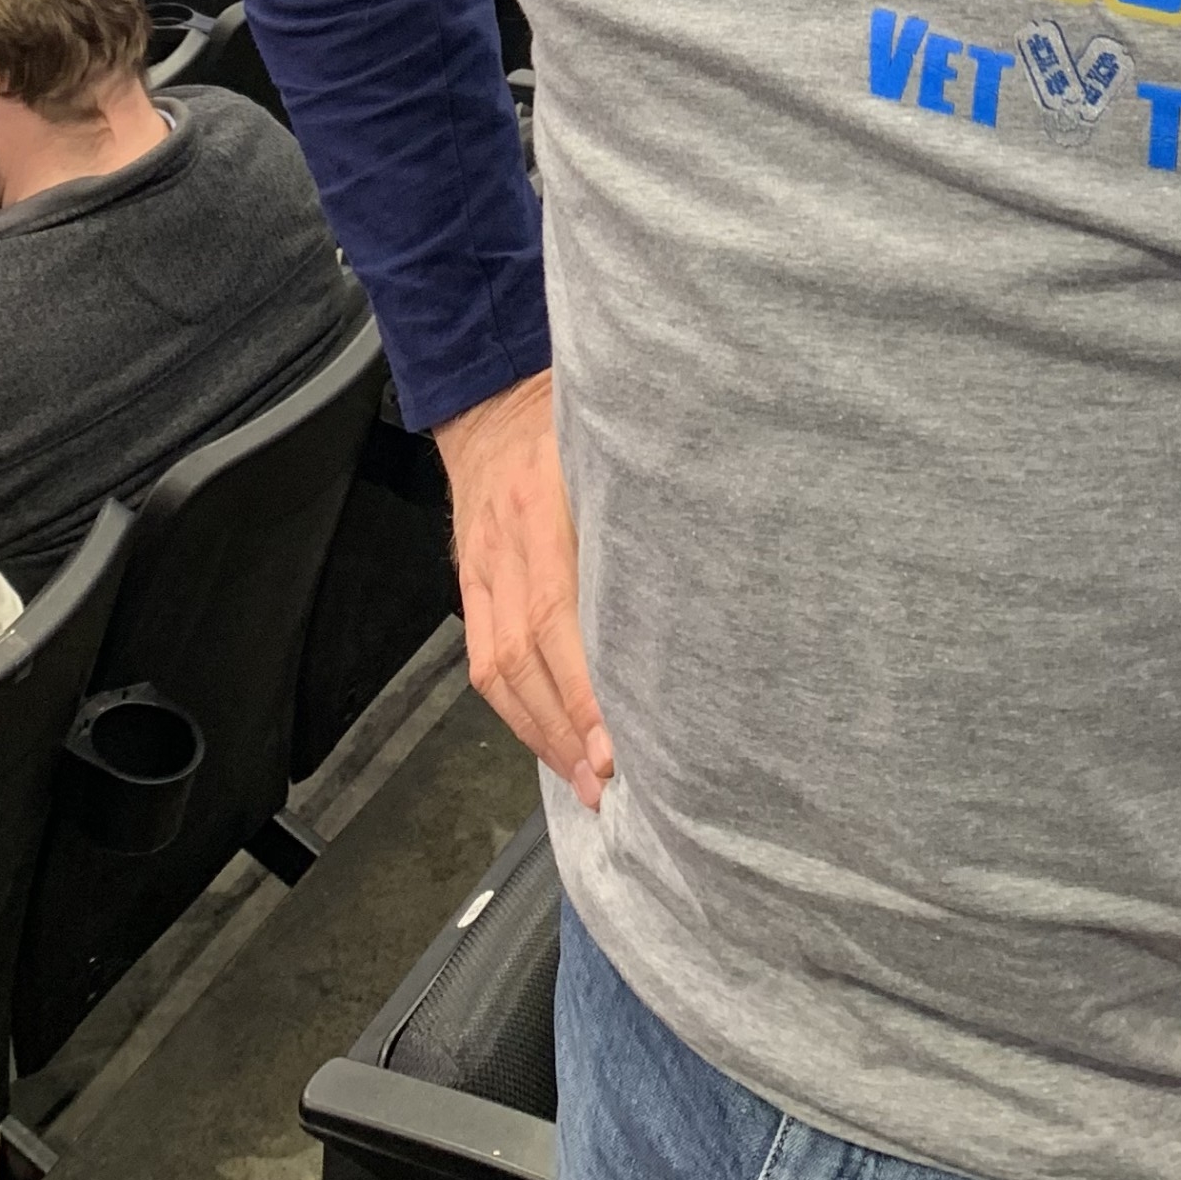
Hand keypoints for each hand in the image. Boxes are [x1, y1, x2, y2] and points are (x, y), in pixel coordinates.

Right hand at [436, 368, 613, 810]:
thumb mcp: (614, 444)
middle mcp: (507, 542)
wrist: (492, 394)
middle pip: (525, 654)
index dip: (584, 686)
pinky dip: (515, 710)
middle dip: (567, 727)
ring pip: (499, 666)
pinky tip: (549, 744)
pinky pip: (482, 657)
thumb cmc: (572, 420)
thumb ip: (647, 499)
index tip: (619, 742)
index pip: (558, 612)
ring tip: (584, 782)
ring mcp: (481, 566)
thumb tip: (710, 571)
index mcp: (546, 503)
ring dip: (541, 732)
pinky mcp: (470, 582)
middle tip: (611, 785)